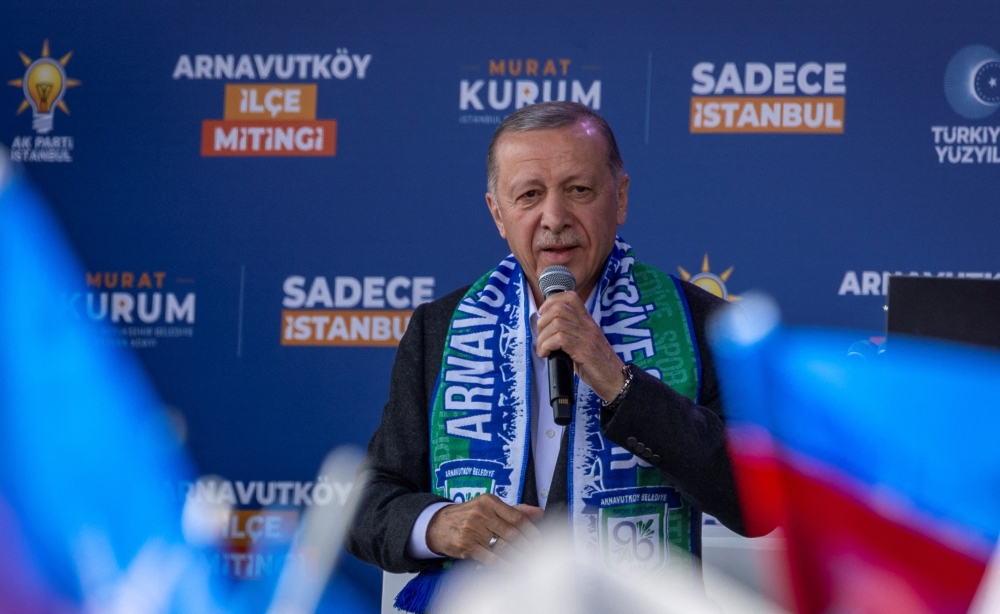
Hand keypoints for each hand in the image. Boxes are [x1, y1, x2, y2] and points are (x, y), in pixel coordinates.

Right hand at [425, 494, 543, 564]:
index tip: (539, 541)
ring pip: (503, 547)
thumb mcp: (489, 507)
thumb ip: (514, 510)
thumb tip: (539, 513)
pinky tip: (513, 569)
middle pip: (511, 533)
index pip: (516, 517)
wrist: (438, 525)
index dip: (531, 531)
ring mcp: (472, 530)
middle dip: (527, 547)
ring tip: (528, 563)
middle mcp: (481, 513)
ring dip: (518, 558)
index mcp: (489, 501)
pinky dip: (504, 565)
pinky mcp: (466, 546)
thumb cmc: (469, 515)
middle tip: (536, 555)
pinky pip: (491, 558)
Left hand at [536, 291, 625, 401]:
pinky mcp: (585, 350)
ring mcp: (587, 336)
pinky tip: (546, 354)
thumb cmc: (598, 366)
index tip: (542, 313)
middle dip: (542, 322)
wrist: (616, 381)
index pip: (570, 297)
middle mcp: (588, 325)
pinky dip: (547, 346)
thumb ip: (570, 335)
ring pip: (556, 324)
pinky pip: (560, 339)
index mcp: (588, 321)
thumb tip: (546, 333)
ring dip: (543, 337)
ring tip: (543, 349)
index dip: (552, 301)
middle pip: (559, 309)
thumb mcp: (584, 344)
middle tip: (541, 338)